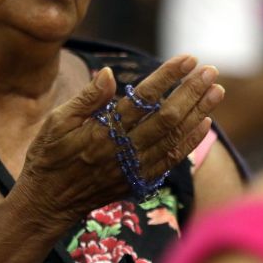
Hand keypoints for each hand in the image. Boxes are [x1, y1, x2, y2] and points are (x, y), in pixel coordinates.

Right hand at [15, 55, 223, 225]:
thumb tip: (110, 73)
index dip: (168, 76)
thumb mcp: (56, 121)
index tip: (188, 58)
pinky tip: (204, 122)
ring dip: (198, 113)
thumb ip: (87, 98)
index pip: (143, 98)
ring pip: (174, 139)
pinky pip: (171, 161)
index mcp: (101, 131)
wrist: (46, 204)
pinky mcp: (137, 183)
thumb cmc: (48, 156)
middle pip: (167, 117)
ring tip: (217, 91)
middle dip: (192, 92)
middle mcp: (121, 151)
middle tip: (211, 71)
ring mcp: (132, 169)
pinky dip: (189, 141)